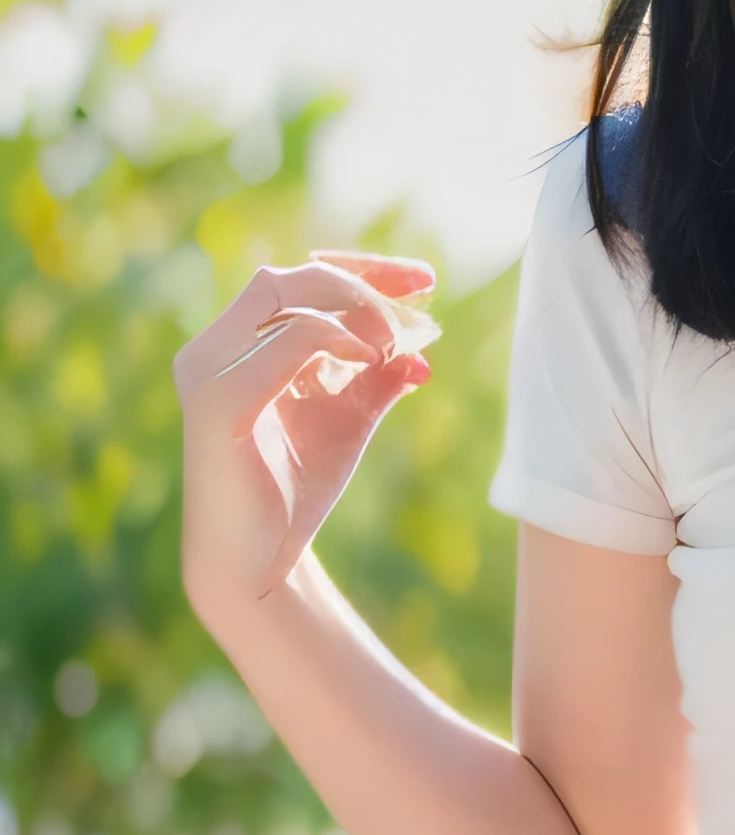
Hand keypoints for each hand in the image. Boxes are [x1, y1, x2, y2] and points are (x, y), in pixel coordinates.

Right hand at [174, 251, 436, 618]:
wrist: (260, 563)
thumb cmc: (295, 490)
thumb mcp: (349, 419)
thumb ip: (378, 377)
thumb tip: (421, 345)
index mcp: (235, 347)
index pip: (296, 281)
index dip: (362, 271)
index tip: (425, 278)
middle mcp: (211, 349)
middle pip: (291, 278)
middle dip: (365, 281)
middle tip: (424, 298)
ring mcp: (209, 371)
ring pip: (285, 295)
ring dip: (356, 308)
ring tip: (399, 342)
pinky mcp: (221, 402)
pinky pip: (288, 342)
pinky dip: (336, 339)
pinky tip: (373, 360)